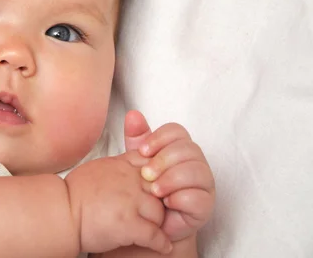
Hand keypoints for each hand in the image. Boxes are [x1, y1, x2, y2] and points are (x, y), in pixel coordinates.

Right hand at [65, 154, 172, 254]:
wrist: (61, 213)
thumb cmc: (73, 194)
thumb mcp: (97, 168)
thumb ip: (118, 167)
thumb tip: (129, 170)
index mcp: (122, 165)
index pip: (153, 165)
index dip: (159, 179)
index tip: (157, 190)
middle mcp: (129, 180)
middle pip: (160, 189)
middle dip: (160, 202)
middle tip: (159, 213)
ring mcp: (130, 202)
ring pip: (159, 212)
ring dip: (159, 224)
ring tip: (156, 230)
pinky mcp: (129, 224)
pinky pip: (155, 234)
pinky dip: (161, 243)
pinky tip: (162, 246)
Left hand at [124, 111, 215, 241]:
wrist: (149, 224)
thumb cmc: (145, 190)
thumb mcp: (137, 161)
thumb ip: (137, 139)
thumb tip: (132, 114)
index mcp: (180, 149)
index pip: (177, 131)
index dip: (159, 138)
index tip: (142, 152)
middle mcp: (196, 162)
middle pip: (187, 149)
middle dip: (163, 160)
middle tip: (146, 174)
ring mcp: (204, 184)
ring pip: (196, 171)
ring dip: (171, 179)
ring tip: (153, 191)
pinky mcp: (206, 206)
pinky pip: (198, 197)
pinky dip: (179, 198)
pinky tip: (166, 203)